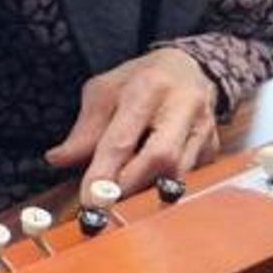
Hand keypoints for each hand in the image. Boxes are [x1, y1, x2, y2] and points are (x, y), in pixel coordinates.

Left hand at [46, 48, 219, 203]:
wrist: (187, 66)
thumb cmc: (140, 80)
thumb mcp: (104, 91)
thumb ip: (84, 128)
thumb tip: (59, 159)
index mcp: (149, 87)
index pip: (123, 139)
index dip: (104, 173)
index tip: (89, 200)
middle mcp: (183, 106)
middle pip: (160, 159)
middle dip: (129, 186)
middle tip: (105, 205)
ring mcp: (203, 128)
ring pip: (178, 173)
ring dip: (147, 190)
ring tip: (125, 196)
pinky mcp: (213, 146)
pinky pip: (191, 176)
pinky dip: (166, 185)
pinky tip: (150, 184)